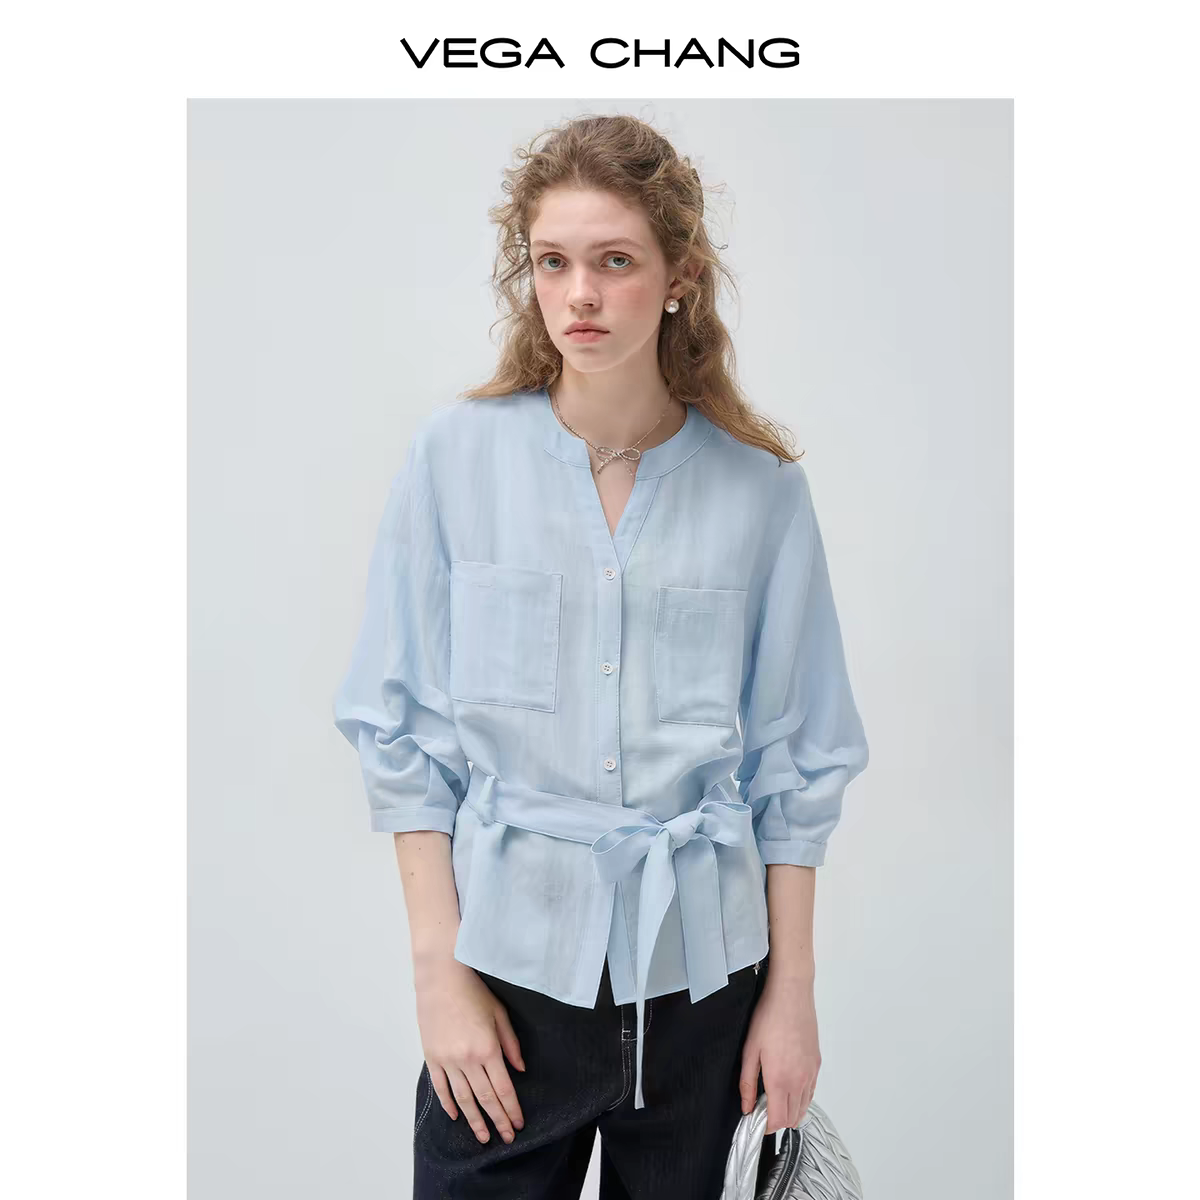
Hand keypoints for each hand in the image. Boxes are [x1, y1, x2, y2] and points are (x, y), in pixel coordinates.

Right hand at [413, 956, 526, 1144]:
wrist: (441, 976)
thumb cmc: (473, 990)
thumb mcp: (500, 1013)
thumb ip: (511, 1044)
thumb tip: (520, 1069)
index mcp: (488, 1049)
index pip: (503, 1089)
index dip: (511, 1110)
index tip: (518, 1125)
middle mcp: (468, 1059)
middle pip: (485, 1099)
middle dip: (497, 1121)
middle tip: (506, 1139)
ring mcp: (447, 1060)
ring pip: (463, 1099)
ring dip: (474, 1120)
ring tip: (483, 1137)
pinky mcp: (432, 1056)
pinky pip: (441, 1087)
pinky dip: (449, 1104)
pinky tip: (456, 1116)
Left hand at [738, 970, 820, 1134]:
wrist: (791, 994)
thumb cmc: (769, 1017)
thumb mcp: (750, 1050)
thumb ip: (747, 1082)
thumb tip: (746, 1106)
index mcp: (780, 1079)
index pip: (778, 1120)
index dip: (766, 1126)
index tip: (756, 1121)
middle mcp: (800, 1080)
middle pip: (793, 1118)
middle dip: (777, 1121)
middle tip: (763, 1110)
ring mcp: (811, 1073)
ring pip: (804, 1107)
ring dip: (790, 1111)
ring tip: (774, 1099)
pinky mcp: (817, 1064)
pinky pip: (811, 1092)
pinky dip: (801, 1098)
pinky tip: (788, 1087)